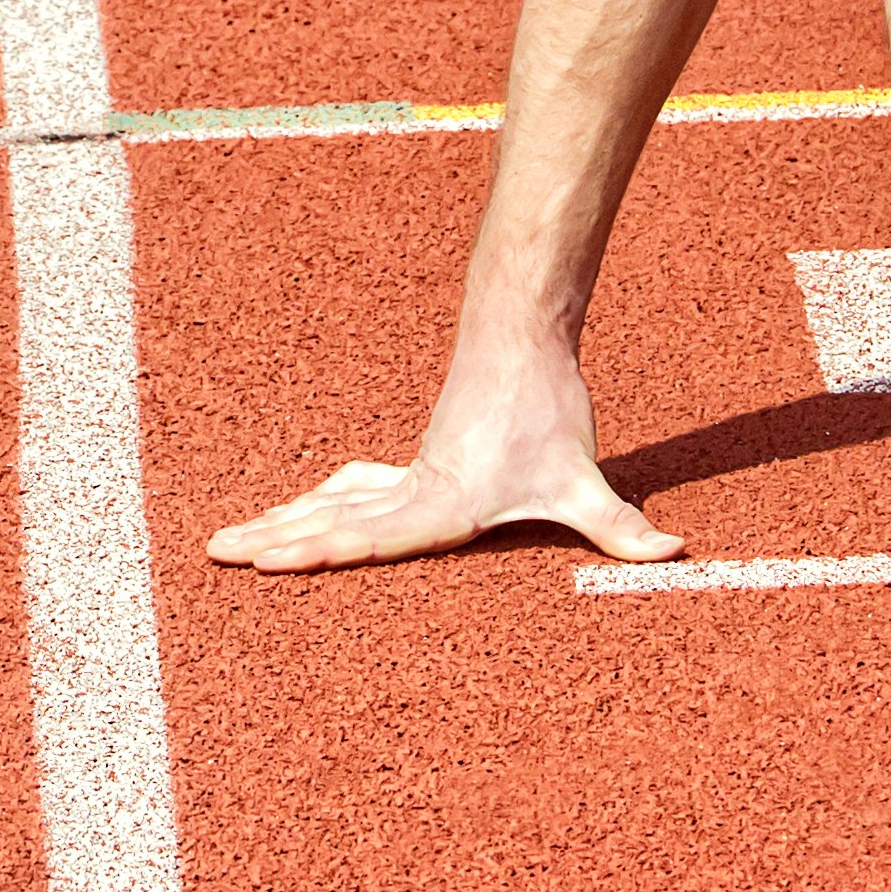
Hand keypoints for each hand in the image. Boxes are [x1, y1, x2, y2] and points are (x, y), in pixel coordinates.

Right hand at [204, 330, 677, 571]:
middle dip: (273, 538)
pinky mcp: (413, 462)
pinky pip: (351, 489)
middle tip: (216, 552)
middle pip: (330, 518)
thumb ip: (620, 526)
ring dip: (281, 522)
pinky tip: (298, 514)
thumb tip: (673, 553)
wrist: (520, 333)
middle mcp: (413, 487)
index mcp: (443, 499)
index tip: (270, 558)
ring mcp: (406, 472)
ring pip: (330, 502)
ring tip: (228, 542)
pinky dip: (317, 504)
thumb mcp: (583, 478)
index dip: (320, 549)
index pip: (373, 534)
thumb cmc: (547, 408)